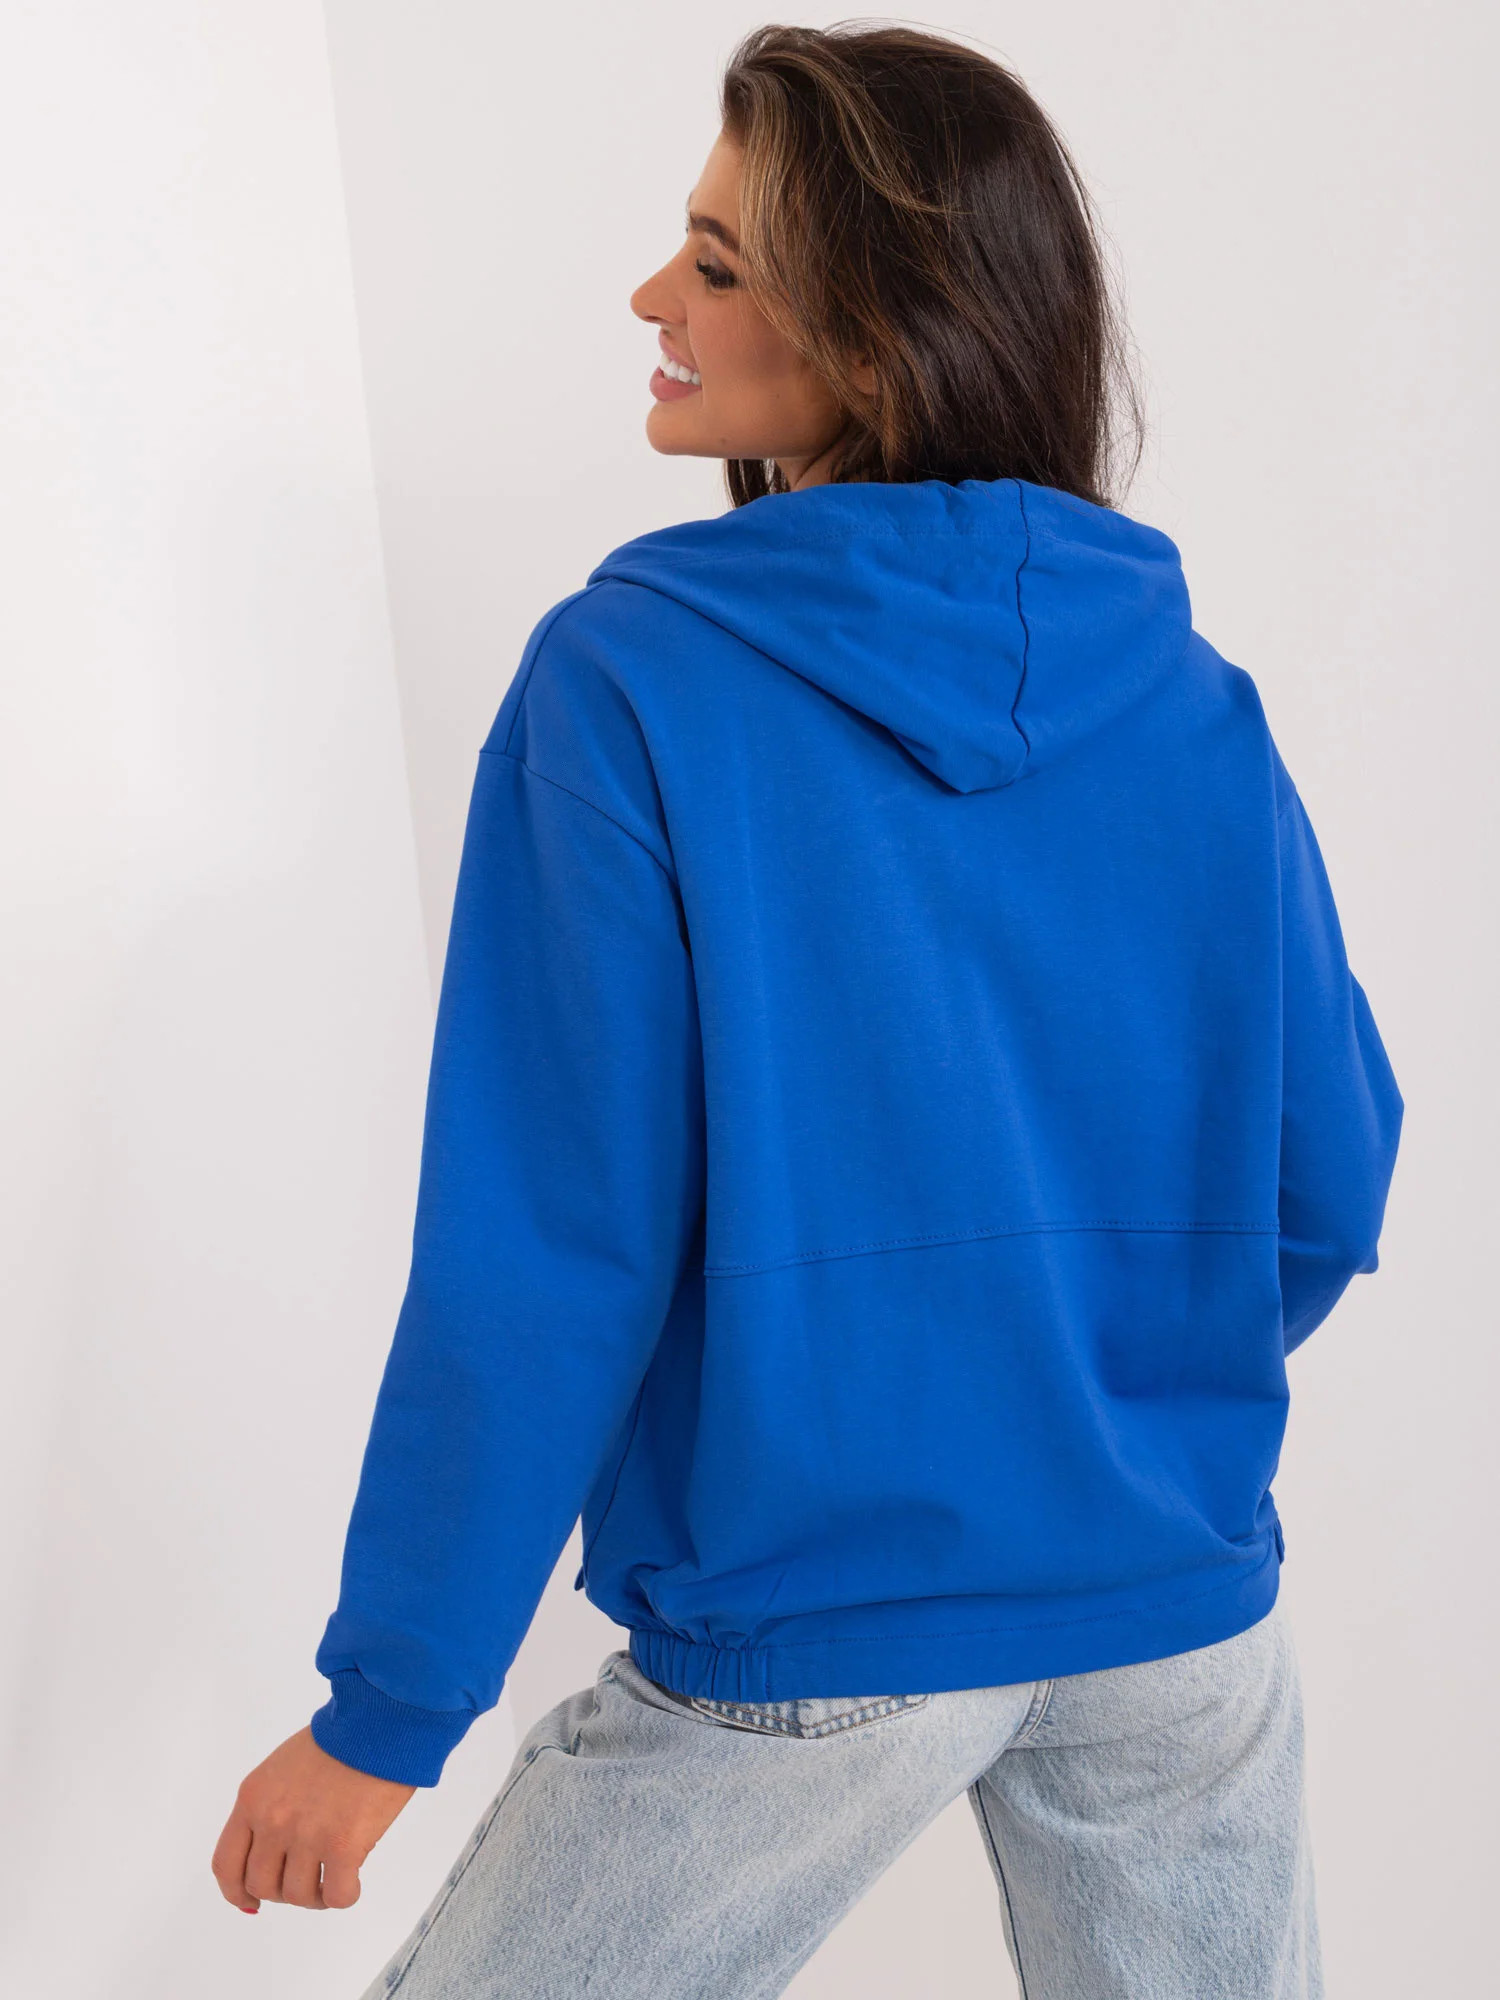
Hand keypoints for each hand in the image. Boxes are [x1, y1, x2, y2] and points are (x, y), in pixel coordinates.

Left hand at [212, 1724, 415, 1911]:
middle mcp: (273, 1821)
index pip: (226, 1864)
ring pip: (297, 1896)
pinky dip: (344, 1895)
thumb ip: (271, 1806)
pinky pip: (336, 1896)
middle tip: (306, 1879)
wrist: (378, 1722)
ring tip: (332, 1878)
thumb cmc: (340, 1737)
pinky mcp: (343, 1846)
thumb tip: (273, 1851)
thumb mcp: (284, 1768)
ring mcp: (306, 1836)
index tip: (250, 1902)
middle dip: (283, 1891)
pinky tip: (353, 1879)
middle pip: (261, 1885)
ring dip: (314, 1896)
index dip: (236, 1892)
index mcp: (253, 1798)